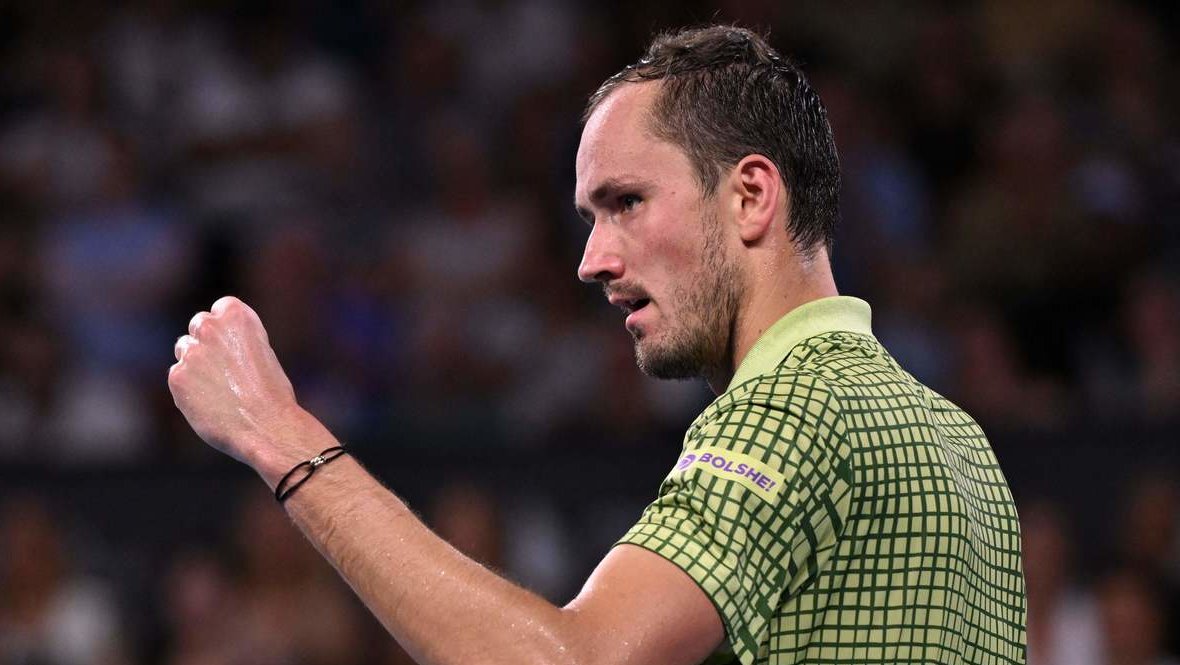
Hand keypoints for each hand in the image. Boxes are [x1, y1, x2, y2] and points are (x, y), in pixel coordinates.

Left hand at [168, 296, 307, 469]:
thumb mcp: (261, 351)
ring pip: (184, 349)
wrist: (266, 426)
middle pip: (199, 324)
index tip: (236, 346)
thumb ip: (235, 340)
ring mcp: (191, 351)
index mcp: (237, 315)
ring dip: (195, 363)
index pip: (221, 308)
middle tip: (225, 367)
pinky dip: (188, 388)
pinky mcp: (177, 376)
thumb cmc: (272, 393)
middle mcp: (210, 327)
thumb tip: (213, 344)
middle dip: (207, 341)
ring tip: (220, 388)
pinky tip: (210, 402)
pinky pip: (177, 376)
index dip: (228, 328)